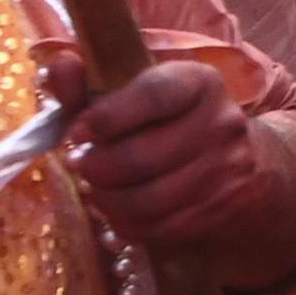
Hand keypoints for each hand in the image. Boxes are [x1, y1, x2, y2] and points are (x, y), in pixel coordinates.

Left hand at [56, 53, 295, 293]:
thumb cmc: (167, 117)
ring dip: (107, 201)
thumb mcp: (133, 90)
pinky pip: (162, 228)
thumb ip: (89, 82)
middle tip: (80, 165)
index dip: (107, 117)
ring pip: (149, 201)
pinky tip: (116, 211)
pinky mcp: (222, 208)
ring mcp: (227, 169)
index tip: (77, 133)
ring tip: (95, 190)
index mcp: (198, 81)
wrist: (235, 154)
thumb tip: (60, 66)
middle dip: (97, 168)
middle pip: (144, 157)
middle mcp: (221, 122)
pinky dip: (128, 225)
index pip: (154, 96)